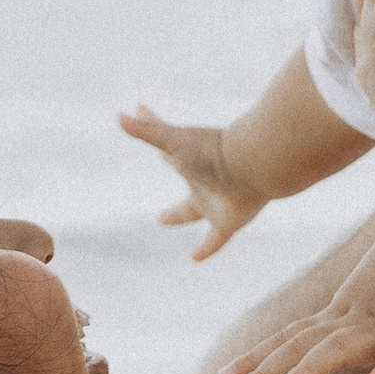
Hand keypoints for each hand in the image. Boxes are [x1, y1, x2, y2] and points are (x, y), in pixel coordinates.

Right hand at [118, 105, 270, 260]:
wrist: (254, 165)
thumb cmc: (212, 152)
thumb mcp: (173, 141)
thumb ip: (147, 129)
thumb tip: (120, 116)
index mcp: (189, 163)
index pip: (170, 155)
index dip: (162, 152)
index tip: (158, 153)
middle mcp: (203, 183)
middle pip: (184, 189)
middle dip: (172, 196)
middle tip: (159, 213)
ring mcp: (216, 203)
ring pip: (198, 212)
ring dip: (182, 216)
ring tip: (167, 221)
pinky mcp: (228, 222)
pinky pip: (215, 240)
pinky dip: (206, 249)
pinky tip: (195, 257)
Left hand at [221, 230, 374, 373]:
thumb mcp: (368, 304)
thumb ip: (350, 330)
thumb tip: (334, 355)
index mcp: (337, 317)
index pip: (288, 339)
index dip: (256, 359)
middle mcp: (349, 321)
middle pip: (299, 347)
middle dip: (265, 371)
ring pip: (339, 349)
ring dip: (310, 371)